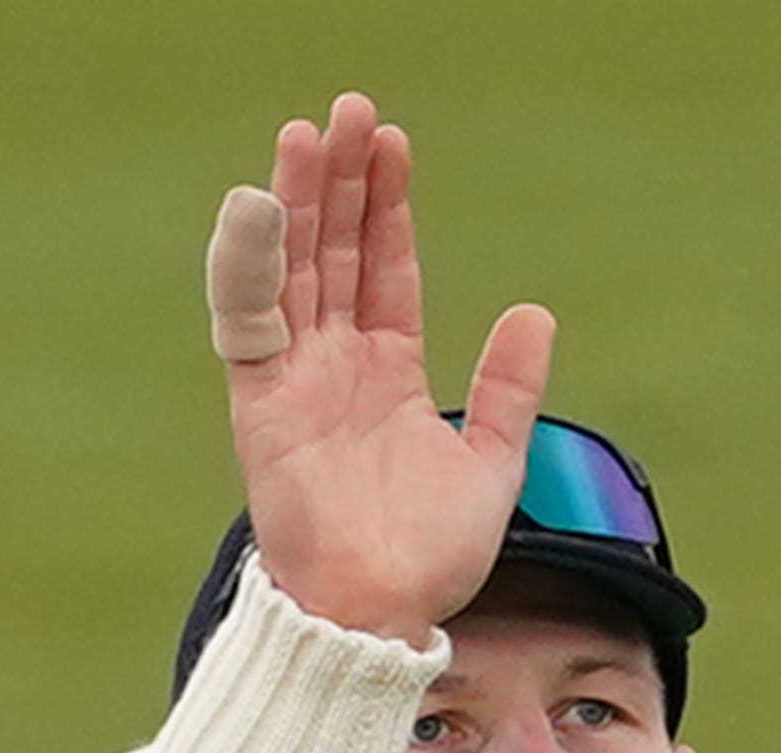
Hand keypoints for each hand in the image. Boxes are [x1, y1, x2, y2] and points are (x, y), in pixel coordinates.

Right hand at [209, 94, 553, 643]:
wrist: (384, 612)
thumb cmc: (430, 553)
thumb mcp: (491, 461)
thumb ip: (507, 387)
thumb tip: (535, 311)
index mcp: (387, 371)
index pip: (385, 268)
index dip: (390, 207)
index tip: (395, 144)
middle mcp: (335, 362)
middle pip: (334, 250)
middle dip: (343, 181)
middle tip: (352, 111)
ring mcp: (294, 377)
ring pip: (292, 268)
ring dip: (299, 200)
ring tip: (311, 134)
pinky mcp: (259, 399)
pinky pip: (245, 317)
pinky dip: (249, 261)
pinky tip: (260, 205)